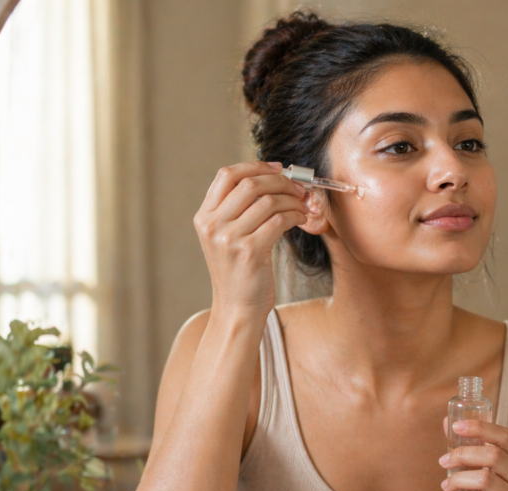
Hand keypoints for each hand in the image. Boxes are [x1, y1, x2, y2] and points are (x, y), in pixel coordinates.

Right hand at [193, 161, 307, 319]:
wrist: (237, 308)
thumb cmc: (239, 271)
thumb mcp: (228, 237)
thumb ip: (239, 210)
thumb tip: (273, 177)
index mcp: (204, 216)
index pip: (227, 175)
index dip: (256, 166)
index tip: (278, 169)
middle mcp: (213, 225)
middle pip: (251, 184)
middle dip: (281, 182)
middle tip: (299, 188)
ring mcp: (229, 238)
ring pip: (268, 201)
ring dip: (292, 200)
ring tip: (303, 206)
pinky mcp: (250, 251)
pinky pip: (279, 220)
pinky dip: (295, 215)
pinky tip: (301, 219)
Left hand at [440, 419, 507, 490]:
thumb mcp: (479, 474)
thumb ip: (468, 449)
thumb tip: (449, 421)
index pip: (506, 437)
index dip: (481, 428)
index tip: (456, 427)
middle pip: (494, 456)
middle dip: (462, 454)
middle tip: (444, 461)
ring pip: (486, 479)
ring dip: (458, 479)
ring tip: (447, 486)